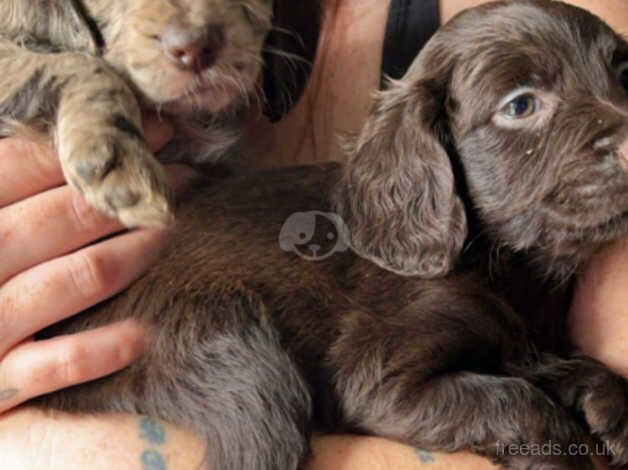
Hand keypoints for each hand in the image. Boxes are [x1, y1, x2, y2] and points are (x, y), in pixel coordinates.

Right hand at [0, 116, 194, 412]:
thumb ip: (14, 201)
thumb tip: (72, 148)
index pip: (19, 167)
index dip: (88, 146)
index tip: (151, 134)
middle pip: (61, 217)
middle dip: (128, 196)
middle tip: (181, 178)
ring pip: (78, 276)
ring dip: (134, 252)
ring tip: (171, 231)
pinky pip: (57, 363)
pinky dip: (101, 347)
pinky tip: (142, 333)